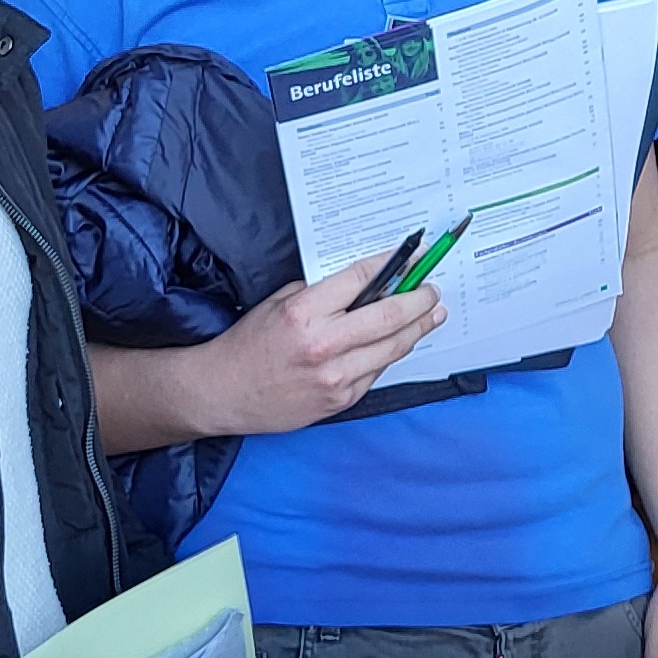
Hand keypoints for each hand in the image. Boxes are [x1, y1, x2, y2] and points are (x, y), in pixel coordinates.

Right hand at [191, 253, 443, 434]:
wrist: (224, 393)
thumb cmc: (249, 344)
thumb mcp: (279, 303)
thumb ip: (321, 293)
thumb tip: (366, 283)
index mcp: (305, 313)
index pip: (363, 280)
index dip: (395, 265)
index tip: (414, 258)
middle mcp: (324, 345)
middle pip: (390, 316)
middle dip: (419, 300)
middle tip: (432, 290)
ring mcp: (336, 377)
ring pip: (392, 348)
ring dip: (417, 329)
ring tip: (432, 315)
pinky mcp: (341, 400)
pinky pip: (377, 372)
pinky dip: (390, 354)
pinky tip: (399, 342)